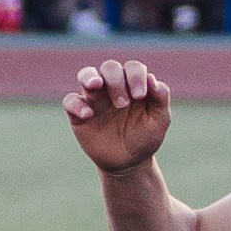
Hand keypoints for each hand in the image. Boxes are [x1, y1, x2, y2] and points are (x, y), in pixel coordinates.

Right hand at [63, 59, 171, 173]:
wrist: (128, 163)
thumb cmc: (145, 137)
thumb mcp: (159, 121)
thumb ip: (160, 98)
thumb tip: (152, 79)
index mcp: (132, 84)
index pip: (132, 68)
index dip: (136, 76)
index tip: (140, 96)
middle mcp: (112, 86)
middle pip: (109, 67)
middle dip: (116, 80)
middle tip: (123, 104)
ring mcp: (94, 99)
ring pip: (86, 75)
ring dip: (90, 77)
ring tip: (96, 85)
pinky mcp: (78, 115)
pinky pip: (70, 101)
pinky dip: (76, 105)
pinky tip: (88, 115)